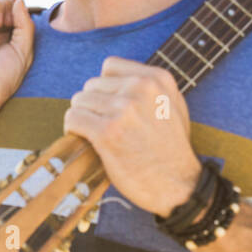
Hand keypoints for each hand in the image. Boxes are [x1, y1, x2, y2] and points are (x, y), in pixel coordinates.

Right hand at [0, 0, 33, 120]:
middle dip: (9, 9)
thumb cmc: (0, 81)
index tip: (18, 27)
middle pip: (4, 5)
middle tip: (5, 24)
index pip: (16, 14)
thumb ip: (25, 26)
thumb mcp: (23, 53)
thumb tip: (18, 2)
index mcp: (7, 39)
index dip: (20, 13)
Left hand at [63, 57, 202, 216]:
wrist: (178, 185)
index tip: (108, 105)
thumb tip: (116, 81)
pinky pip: (73, 118)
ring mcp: (123, 109)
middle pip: (91, 85)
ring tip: (93, 135)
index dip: (104, 87)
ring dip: (81, 118)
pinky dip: (72, 130)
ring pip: (79, 101)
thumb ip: (150, 88)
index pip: (110, 66)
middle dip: (92, 105)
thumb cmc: (172, 150)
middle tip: (100, 126)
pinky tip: (85, 141)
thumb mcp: (173, 106)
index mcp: (157, 78)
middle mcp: (140, 88)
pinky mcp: (107, 132)